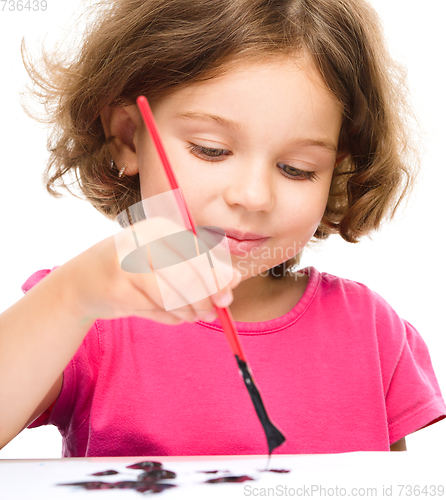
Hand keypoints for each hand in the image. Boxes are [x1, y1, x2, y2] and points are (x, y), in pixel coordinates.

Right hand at [61, 217, 241, 324]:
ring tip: (190, 314)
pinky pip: (158, 312)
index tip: (227, 295)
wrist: (84, 281)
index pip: (200, 255)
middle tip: (212, 312)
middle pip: (190, 278)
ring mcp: (127, 264)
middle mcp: (143, 241)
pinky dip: (170, 318)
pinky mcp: (117, 290)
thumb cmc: (134, 269)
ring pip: (175, 298)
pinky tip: (166, 313)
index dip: (218, 279)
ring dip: (189, 313)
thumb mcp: (167, 260)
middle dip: (206, 300)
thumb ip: (201, 268)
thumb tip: (233, 279)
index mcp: (160, 228)